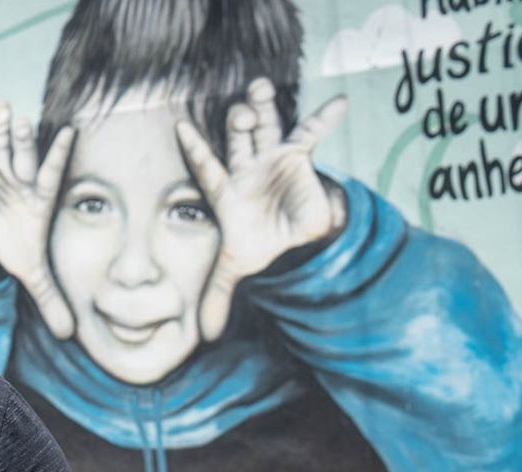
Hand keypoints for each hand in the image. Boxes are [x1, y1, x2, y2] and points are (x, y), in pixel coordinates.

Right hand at [0, 103, 76, 338]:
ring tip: (4, 109)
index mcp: (40, 199)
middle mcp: (23, 181)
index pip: (53, 173)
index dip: (61, 153)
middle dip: (26, 140)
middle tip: (28, 121)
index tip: (71, 131)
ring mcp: (2, 175)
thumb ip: (52, 301)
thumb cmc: (22, 249)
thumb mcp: (36, 276)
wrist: (1, 239)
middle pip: (27, 156)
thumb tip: (70, 335)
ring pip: (4, 147)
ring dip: (3, 129)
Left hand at [176, 78, 347, 340]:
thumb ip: (217, 297)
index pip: (206, 169)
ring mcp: (270, 159)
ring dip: (264, 108)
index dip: (194, 151)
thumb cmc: (256, 244)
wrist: (286, 237)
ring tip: (261, 86)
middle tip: (238, 112)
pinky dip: (325, 118)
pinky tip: (341, 101)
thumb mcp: (234, 271)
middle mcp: (245, 169)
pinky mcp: (297, 156)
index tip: (179, 128)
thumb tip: (203, 337)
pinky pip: (311, 133)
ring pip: (266, 127)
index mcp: (225, 192)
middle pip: (237, 141)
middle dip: (238, 124)